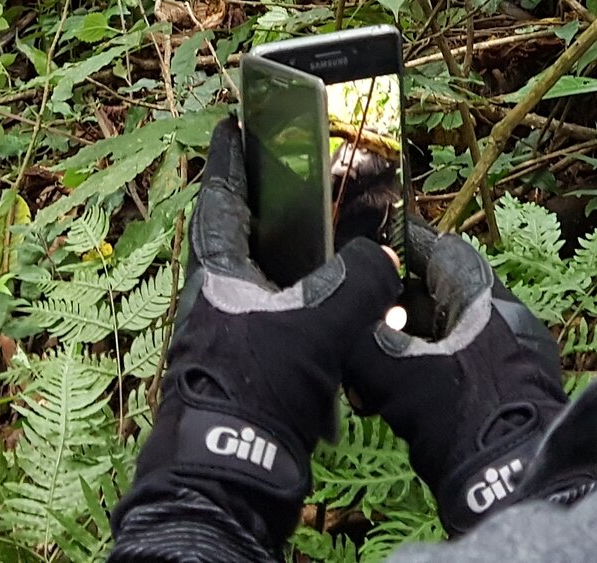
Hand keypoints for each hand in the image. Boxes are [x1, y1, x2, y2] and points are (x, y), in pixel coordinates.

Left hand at [114, 119, 400, 553]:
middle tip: (305, 179)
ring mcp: (227, 337)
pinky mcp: (246, 373)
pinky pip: (279, 325)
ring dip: (297, 264)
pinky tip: (341, 317)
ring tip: (337, 243)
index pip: (221, 197)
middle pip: (245, 237)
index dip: (231, 158)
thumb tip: (381, 256)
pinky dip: (307, 312)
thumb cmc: (260, 386)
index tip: (235, 123)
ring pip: (265, 283)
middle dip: (275, 210)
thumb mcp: (322, 323)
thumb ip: (360, 279)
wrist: (231, 473)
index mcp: (219, 272)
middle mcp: (215, 299)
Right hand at [344, 219, 592, 533]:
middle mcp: (504, 319)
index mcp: (485, 298)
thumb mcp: (397, 377)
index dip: (400, 246)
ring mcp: (511, 358)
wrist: (514, 486)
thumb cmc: (463, 420)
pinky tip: (395, 394)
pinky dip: (428, 369)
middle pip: (443, 292)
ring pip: (449, 332)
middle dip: (399, 299)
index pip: (440, 249)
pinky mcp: (506, 394)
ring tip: (369, 353)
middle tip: (359, 308)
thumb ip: (363, 342)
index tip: (367, 249)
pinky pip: (460, 365)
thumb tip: (337, 322)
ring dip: (411, 339)